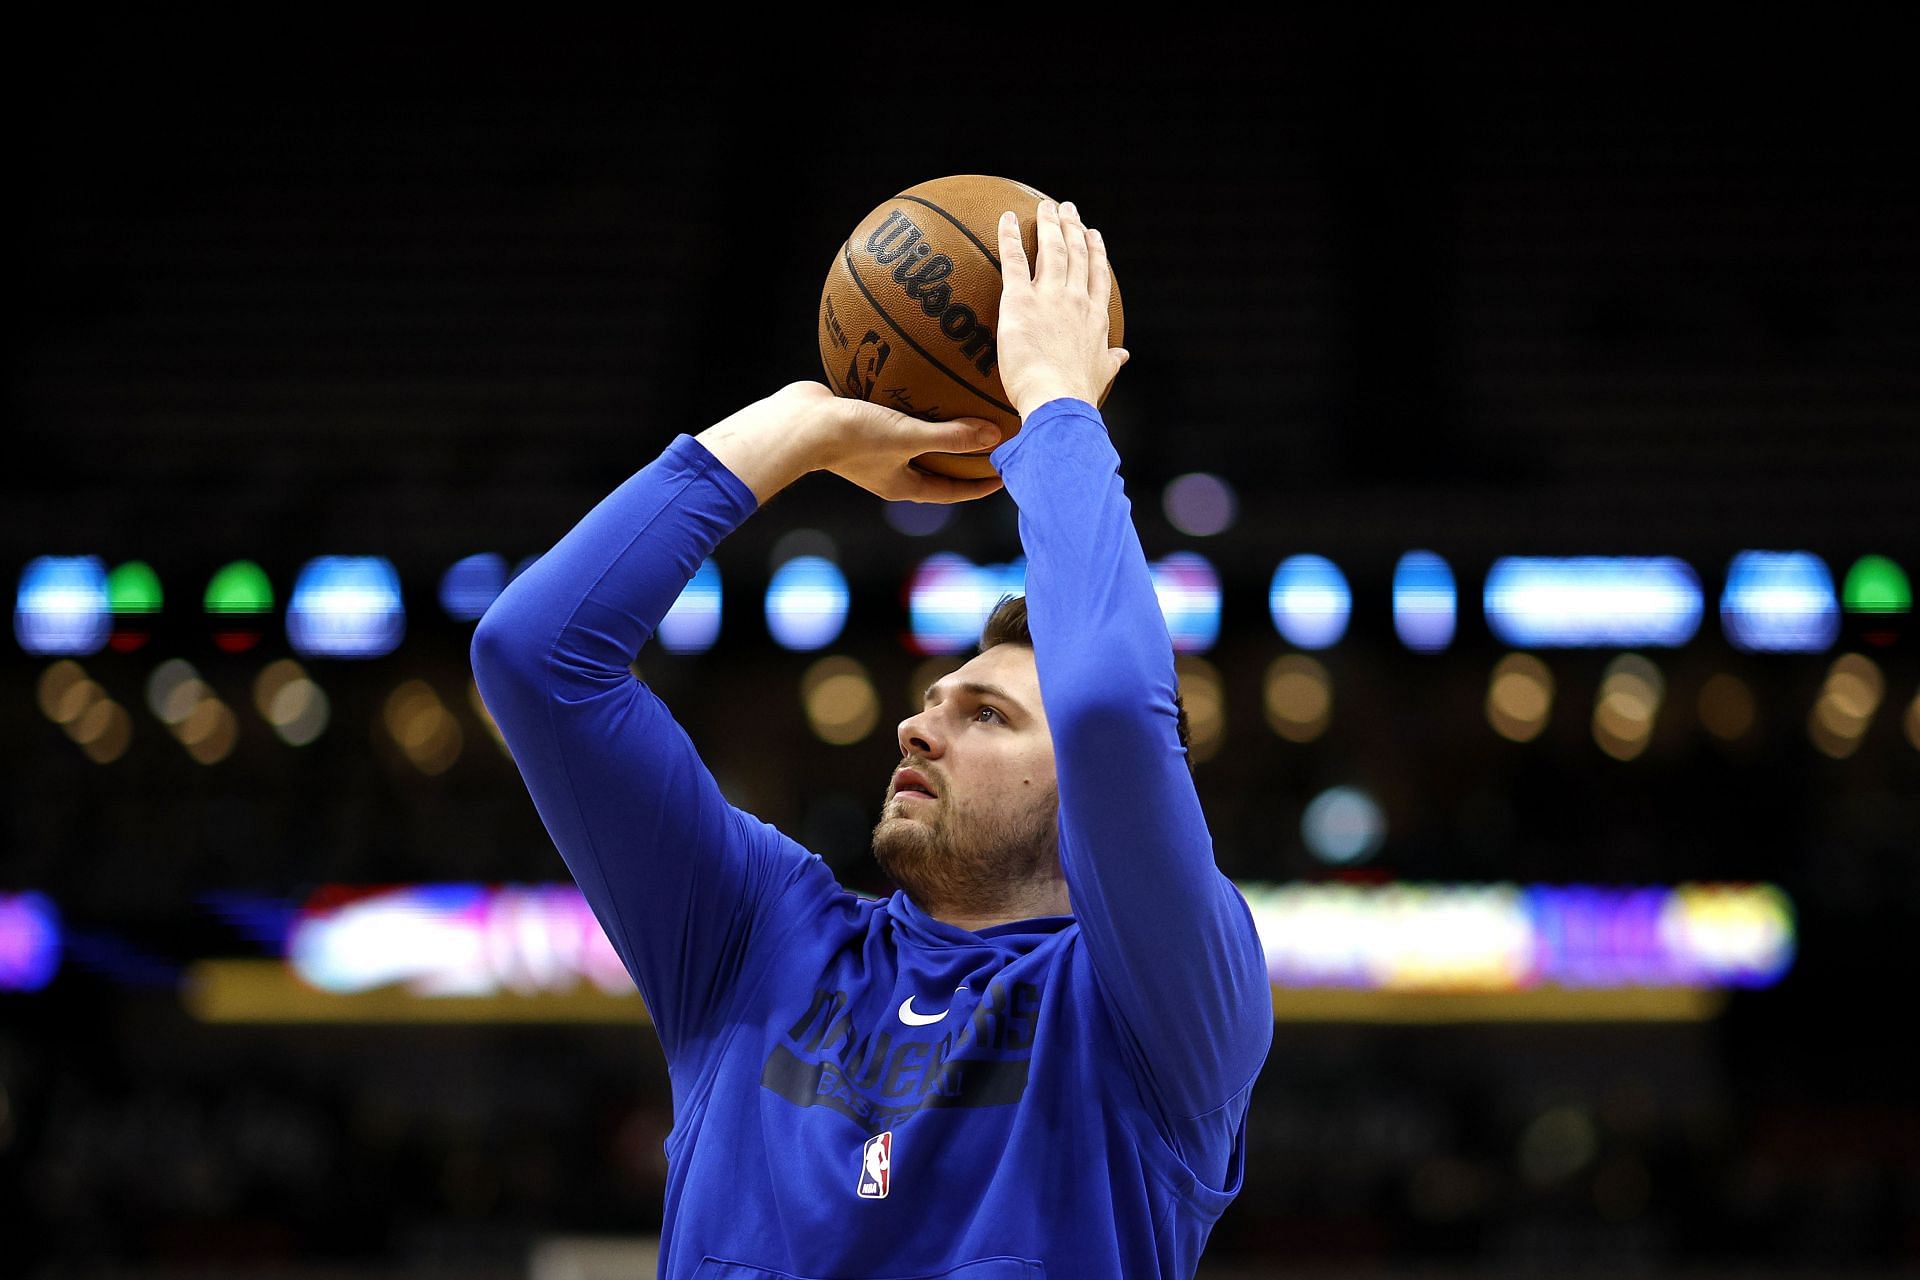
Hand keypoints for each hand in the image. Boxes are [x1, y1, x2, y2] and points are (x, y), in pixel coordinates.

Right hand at [785, 382, 1005, 503]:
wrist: (798, 424)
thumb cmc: (852, 437)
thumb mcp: (908, 437)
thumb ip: (951, 437)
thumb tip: (995, 436)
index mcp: (901, 486)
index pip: (951, 492)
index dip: (979, 486)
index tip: (1004, 475)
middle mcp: (887, 472)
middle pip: (935, 469)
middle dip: (962, 460)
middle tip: (989, 444)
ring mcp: (871, 450)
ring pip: (913, 442)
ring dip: (936, 430)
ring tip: (960, 409)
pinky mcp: (858, 425)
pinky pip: (893, 416)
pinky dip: (911, 404)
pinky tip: (921, 379)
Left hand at [995, 199, 1129, 419]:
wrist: (1058, 400)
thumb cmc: (1077, 394)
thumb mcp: (1101, 374)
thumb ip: (1110, 361)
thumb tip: (1123, 356)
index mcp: (1096, 317)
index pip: (1097, 276)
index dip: (1095, 251)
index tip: (1093, 235)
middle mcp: (1077, 300)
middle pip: (1077, 254)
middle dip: (1073, 228)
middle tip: (1067, 209)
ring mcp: (1050, 297)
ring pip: (1052, 249)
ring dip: (1050, 224)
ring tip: (1046, 207)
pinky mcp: (1021, 300)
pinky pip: (1013, 260)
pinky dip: (1009, 236)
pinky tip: (1005, 217)